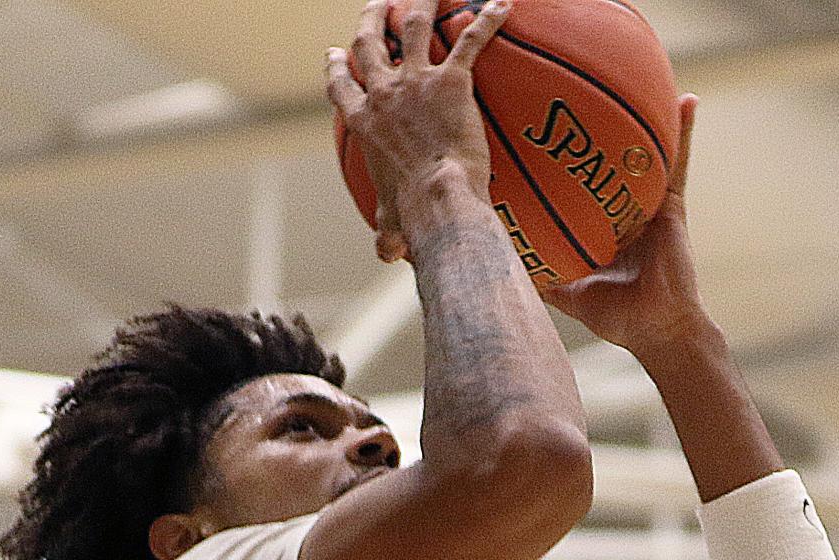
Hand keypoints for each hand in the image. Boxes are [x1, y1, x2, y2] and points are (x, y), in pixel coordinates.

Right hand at [328, 0, 511, 261]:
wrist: (438, 200)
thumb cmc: (412, 216)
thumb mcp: (391, 225)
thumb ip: (387, 233)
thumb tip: (387, 254)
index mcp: (363, 123)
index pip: (341, 85)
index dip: (337, 66)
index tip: (336, 52)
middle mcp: (383, 94)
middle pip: (370, 40)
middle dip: (371, 17)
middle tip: (378, 5)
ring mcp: (417, 82)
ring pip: (414, 22)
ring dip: (420, 0)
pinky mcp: (453, 79)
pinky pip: (471, 38)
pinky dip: (488, 19)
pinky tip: (502, 5)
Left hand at [540, 95, 709, 356]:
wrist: (657, 330)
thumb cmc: (618, 318)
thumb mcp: (569, 296)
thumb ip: (543, 282)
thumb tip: (503, 273)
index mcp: (604, 231)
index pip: (584, 193)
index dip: (569, 171)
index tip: (545, 145)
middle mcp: (626, 213)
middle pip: (612, 167)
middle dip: (598, 138)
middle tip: (578, 105)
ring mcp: (650, 207)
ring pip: (645, 156)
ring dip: (646, 120)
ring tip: (638, 81)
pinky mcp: (672, 205)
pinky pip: (678, 162)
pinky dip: (684, 133)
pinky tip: (687, 101)